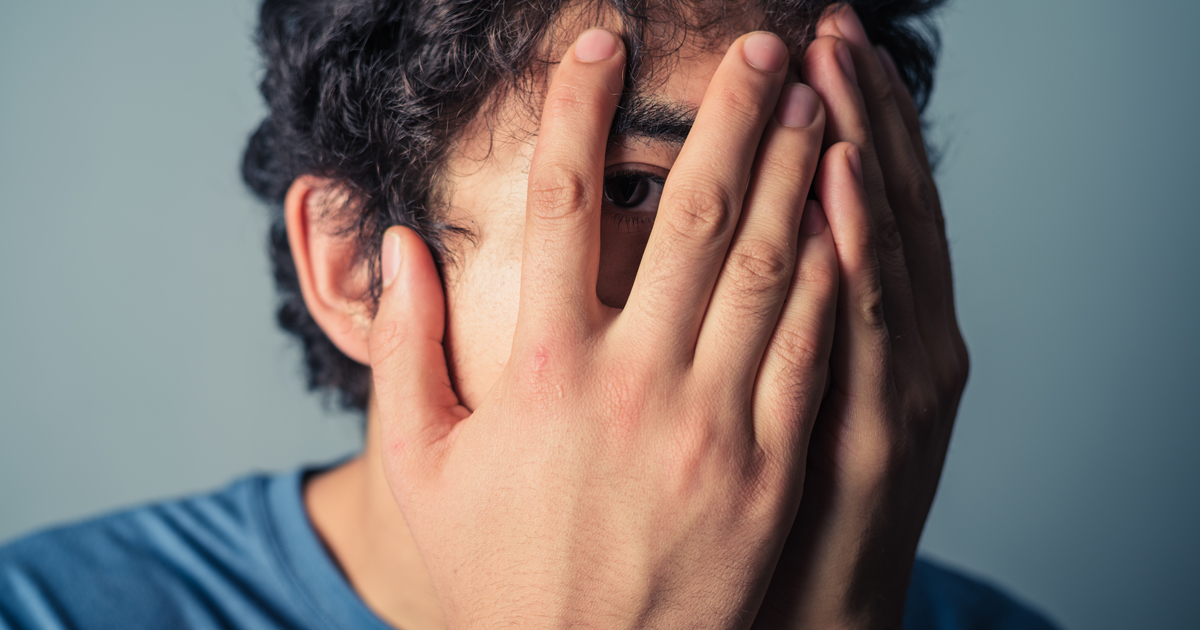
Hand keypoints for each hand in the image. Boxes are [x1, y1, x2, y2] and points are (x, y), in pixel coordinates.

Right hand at [368, 28, 837, 628]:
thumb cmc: (496, 578)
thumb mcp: (419, 469)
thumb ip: (405, 351)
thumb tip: (398, 245)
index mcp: (539, 370)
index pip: (560, 202)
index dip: (578, 107)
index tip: (600, 39)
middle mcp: (632, 382)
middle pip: (694, 212)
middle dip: (732, 112)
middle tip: (762, 45)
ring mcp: (713, 424)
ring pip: (771, 266)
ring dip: (797, 171)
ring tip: (814, 102)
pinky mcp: (771, 466)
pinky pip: (811, 347)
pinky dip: (834, 269)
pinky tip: (847, 214)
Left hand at [753, 7, 969, 628]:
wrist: (799, 626)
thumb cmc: (785, 512)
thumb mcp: (830, 405)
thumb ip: (815, 317)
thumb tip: (782, 231)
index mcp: (889, 335)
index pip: (873, 204)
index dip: (860, 120)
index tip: (831, 45)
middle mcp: (906, 352)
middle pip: (886, 208)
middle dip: (861, 112)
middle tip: (833, 27)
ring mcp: (891, 394)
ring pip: (883, 253)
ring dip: (861, 154)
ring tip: (835, 70)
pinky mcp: (856, 442)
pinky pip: (858, 336)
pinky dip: (855, 256)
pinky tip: (834, 187)